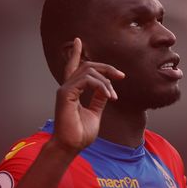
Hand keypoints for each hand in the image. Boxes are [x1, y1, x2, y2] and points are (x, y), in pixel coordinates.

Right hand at [49, 38, 124, 153]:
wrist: (71, 147)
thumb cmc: (80, 134)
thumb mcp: (95, 113)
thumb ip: (99, 100)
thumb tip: (107, 89)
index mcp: (72, 91)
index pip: (73, 67)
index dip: (76, 53)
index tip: (79, 40)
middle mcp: (67, 87)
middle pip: (86, 66)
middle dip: (106, 67)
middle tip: (121, 76)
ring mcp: (65, 90)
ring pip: (88, 70)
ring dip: (106, 80)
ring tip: (114, 95)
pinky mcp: (65, 94)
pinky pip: (86, 80)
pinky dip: (101, 85)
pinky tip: (109, 95)